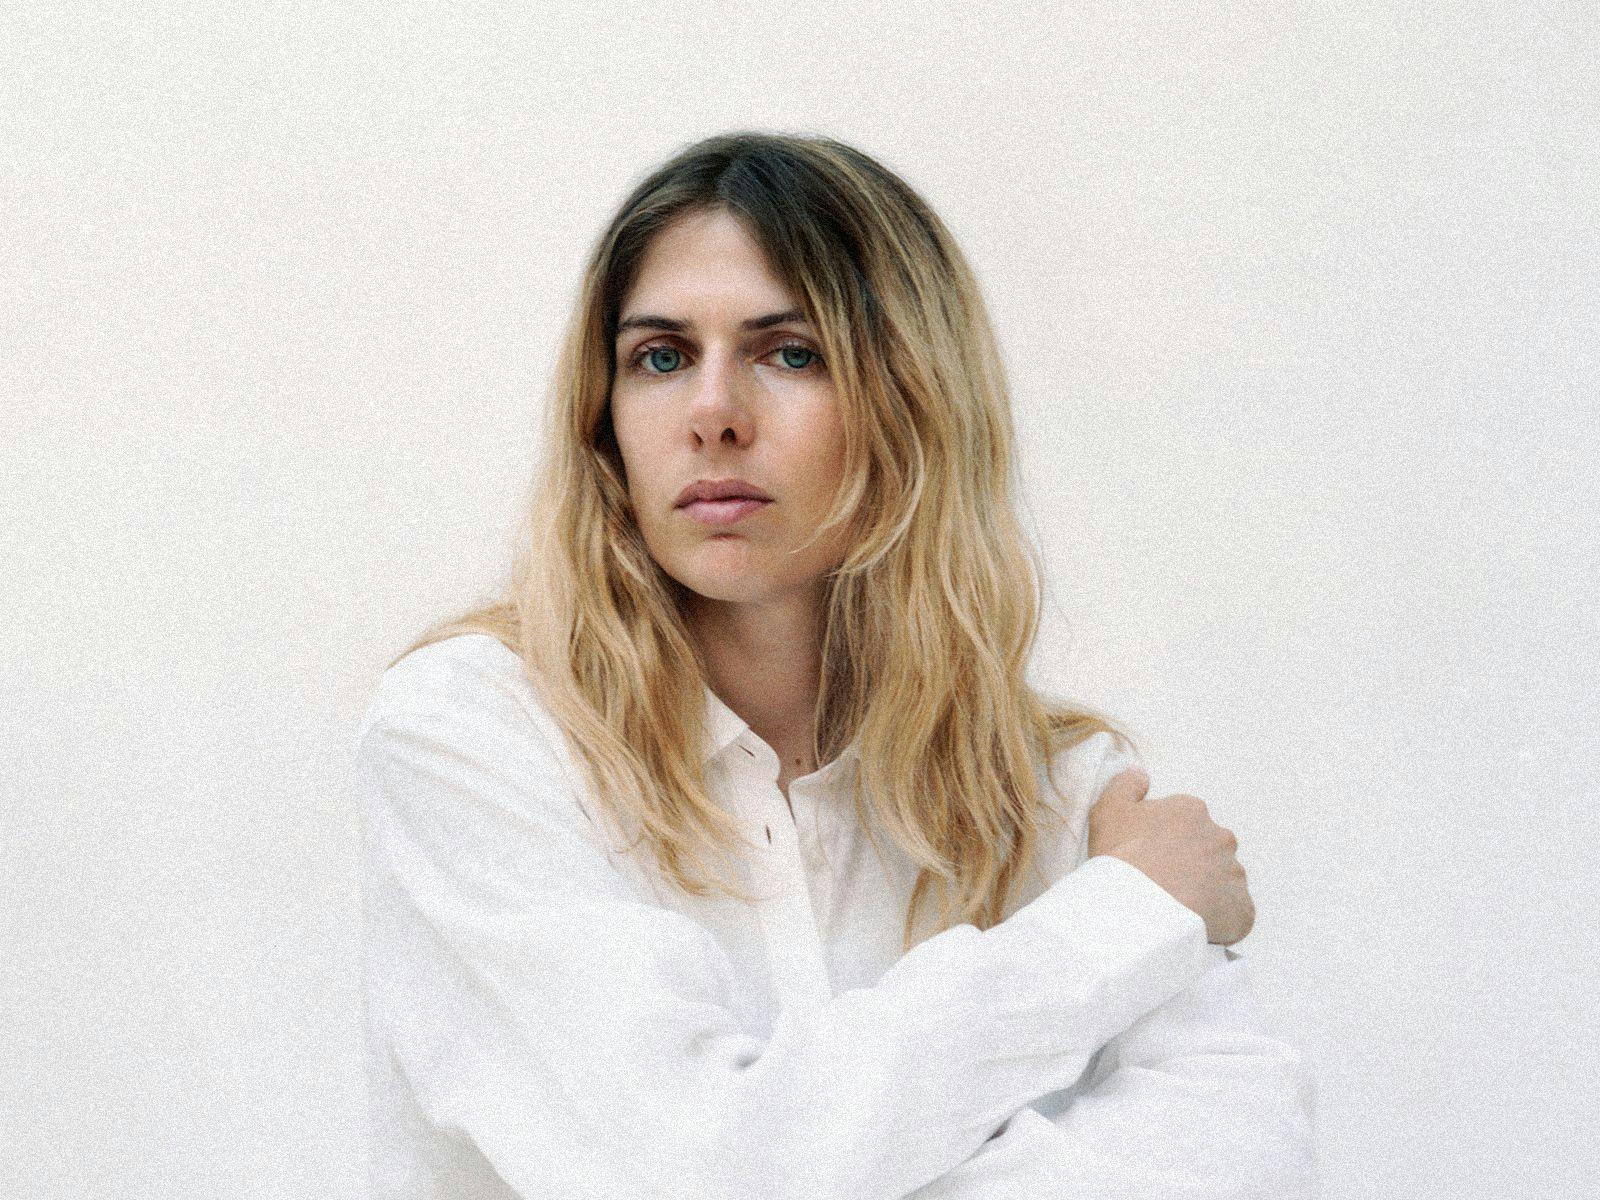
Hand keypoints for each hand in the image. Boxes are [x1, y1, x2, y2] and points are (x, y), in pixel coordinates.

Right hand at [1086, 767, 1254, 945]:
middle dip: (1190, 864)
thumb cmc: (1121, 857)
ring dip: (1206, 892)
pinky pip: (1235, 913)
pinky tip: (1194, 925)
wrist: (1138, 909)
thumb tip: (1140, 775)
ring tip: (1176, 910)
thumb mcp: (1108, 810)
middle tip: (1161, 886)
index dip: (1164, 841)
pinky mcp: (1242, 910)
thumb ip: (1124, 785)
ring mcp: (1235, 874)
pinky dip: (1221, 919)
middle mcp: (1220, 837)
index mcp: (1191, 811)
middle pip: (1207, 850)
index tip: (1147, 858)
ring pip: (1223, 881)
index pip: (1183, 822)